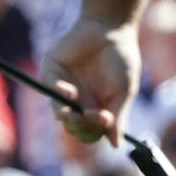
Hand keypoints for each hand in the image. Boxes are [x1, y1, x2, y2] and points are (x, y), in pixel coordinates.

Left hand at [44, 15, 140, 146]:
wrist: (111, 29)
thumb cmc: (122, 59)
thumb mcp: (125, 91)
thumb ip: (119, 116)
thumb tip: (116, 146)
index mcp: (96, 108)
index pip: (90, 132)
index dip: (95, 131)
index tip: (105, 120)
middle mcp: (79, 102)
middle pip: (73, 127)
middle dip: (82, 126)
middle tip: (93, 116)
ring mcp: (64, 88)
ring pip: (59, 113)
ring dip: (68, 117)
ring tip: (75, 112)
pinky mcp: (52, 73)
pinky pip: (50, 91)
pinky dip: (59, 95)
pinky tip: (71, 91)